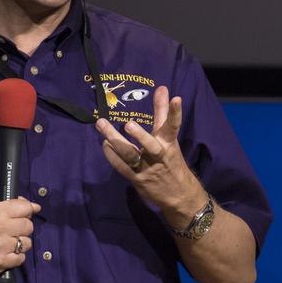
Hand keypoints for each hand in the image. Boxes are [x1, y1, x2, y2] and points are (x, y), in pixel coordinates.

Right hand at [0, 197, 40, 279]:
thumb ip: (10, 206)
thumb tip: (35, 206)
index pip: (25, 207)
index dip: (27, 212)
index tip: (24, 216)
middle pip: (29, 226)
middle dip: (23, 229)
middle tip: (12, 233)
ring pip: (27, 243)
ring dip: (20, 245)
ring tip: (8, 245)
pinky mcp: (1, 261)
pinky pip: (21, 258)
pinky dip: (16, 257)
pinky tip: (6, 254)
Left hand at [95, 86, 205, 220]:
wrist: (178, 194)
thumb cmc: (171, 161)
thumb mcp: (170, 138)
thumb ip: (163, 113)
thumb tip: (162, 88)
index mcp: (169, 143)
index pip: (173, 126)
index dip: (174, 112)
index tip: (176, 98)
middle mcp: (159, 155)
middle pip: (149, 145)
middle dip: (140, 136)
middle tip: (129, 124)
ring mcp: (147, 168)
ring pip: (131, 155)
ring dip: (116, 142)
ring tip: (103, 126)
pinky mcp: (137, 179)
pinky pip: (122, 167)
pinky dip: (112, 156)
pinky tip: (104, 145)